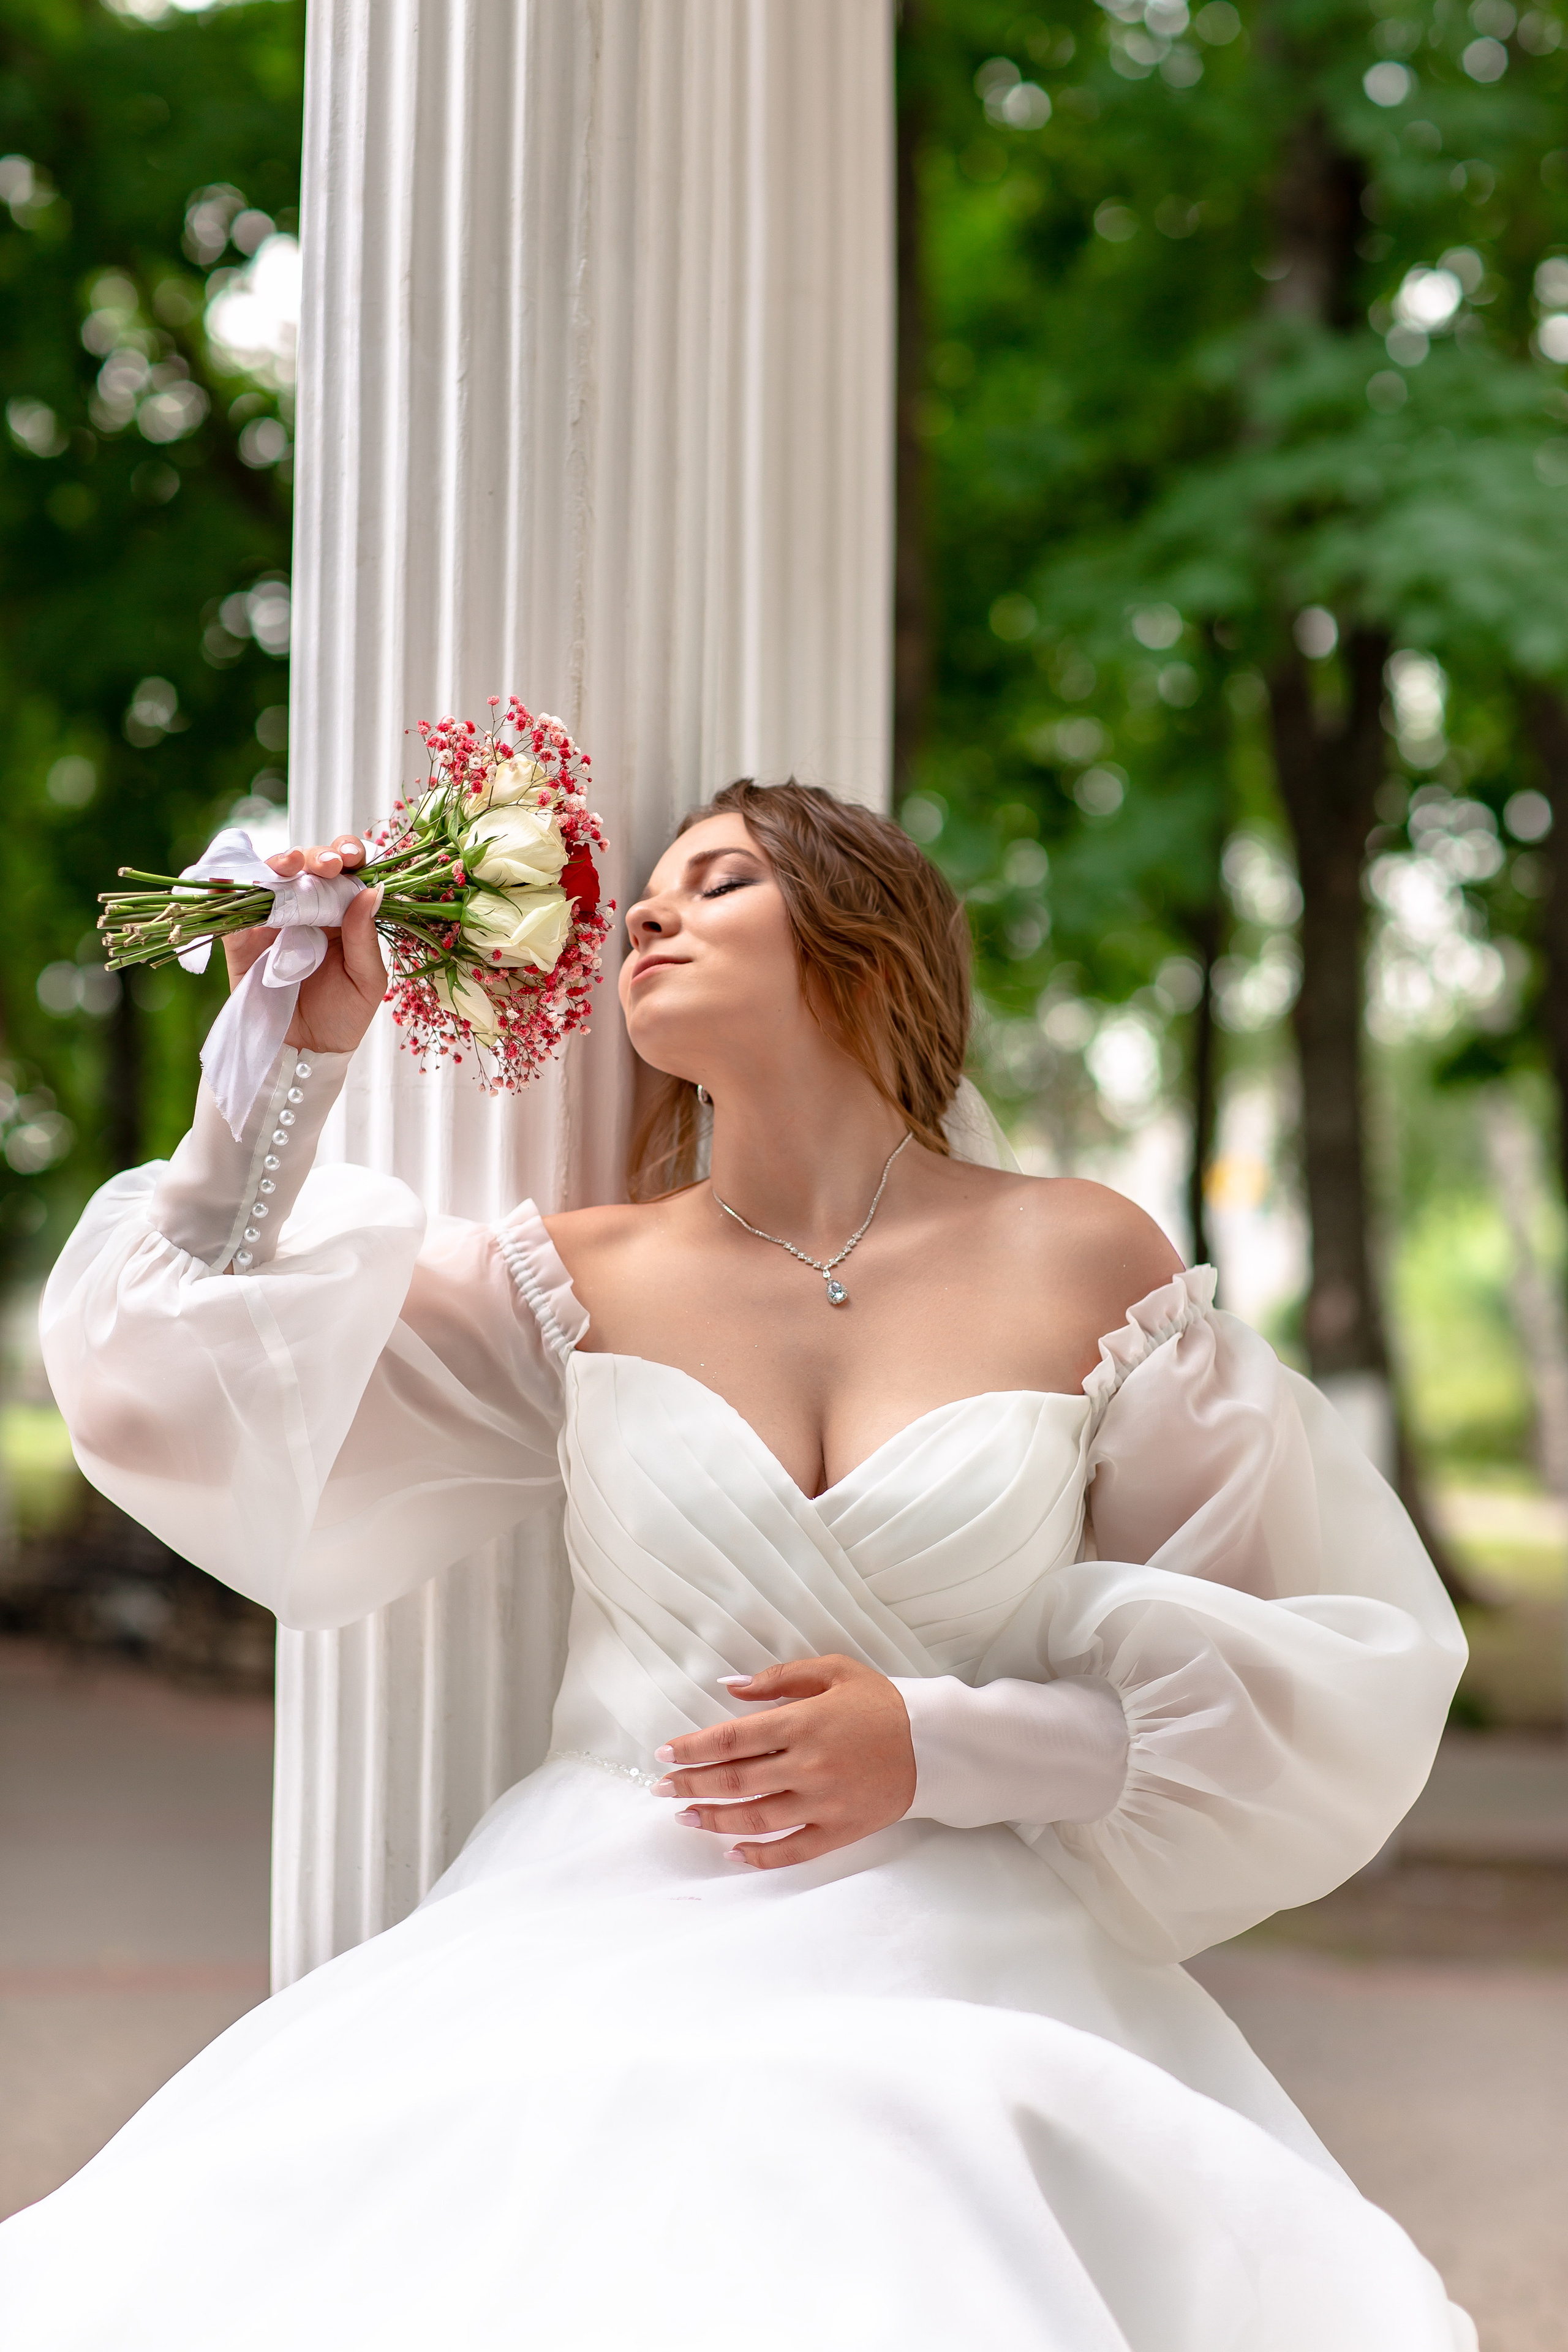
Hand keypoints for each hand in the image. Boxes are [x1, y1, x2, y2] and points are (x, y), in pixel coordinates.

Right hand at [221, 837, 386, 1054]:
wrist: (304, 1051)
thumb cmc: (343, 1016)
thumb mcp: (366, 981)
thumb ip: (365, 937)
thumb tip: (373, 890)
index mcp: (343, 913)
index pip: (345, 872)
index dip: (346, 854)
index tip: (350, 858)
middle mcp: (308, 909)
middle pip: (308, 866)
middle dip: (315, 856)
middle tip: (325, 866)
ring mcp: (273, 920)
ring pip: (272, 876)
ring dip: (279, 863)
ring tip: (288, 865)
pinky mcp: (242, 938)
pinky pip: (234, 908)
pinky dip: (229, 888)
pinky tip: (232, 878)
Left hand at [652, 1654, 915, 1868]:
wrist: (935, 1743)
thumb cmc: (881, 1702)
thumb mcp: (834, 1671)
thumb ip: (779, 1679)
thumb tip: (729, 1688)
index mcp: (802, 1723)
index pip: (731, 1739)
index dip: (692, 1748)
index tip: (664, 1753)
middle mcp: (807, 1766)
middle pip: (734, 1782)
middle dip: (690, 1785)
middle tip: (661, 1789)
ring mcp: (823, 1804)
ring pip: (754, 1819)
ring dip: (712, 1819)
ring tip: (684, 1816)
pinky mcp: (839, 1831)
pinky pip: (791, 1851)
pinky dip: (758, 1856)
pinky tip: (731, 1852)